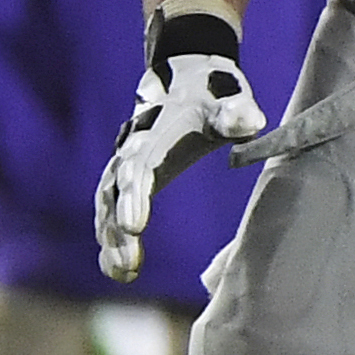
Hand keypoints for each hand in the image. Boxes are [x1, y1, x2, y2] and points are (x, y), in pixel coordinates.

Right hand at [96, 4, 265, 283]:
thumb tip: (247, 121)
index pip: (137, 169)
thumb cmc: (213, 96)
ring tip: (122, 273)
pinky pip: (110, 212)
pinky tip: (119, 270)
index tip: (135, 226)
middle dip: (117, 229)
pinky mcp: (126, 182)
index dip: (133, 197)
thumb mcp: (229, 100)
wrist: (186, 80)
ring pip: (107, 207)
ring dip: (110, 241)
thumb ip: (236, 113)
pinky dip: (110, 239)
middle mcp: (130, 153)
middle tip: (129, 263)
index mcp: (153, 137)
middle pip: (114, 195)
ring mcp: (123, 168)